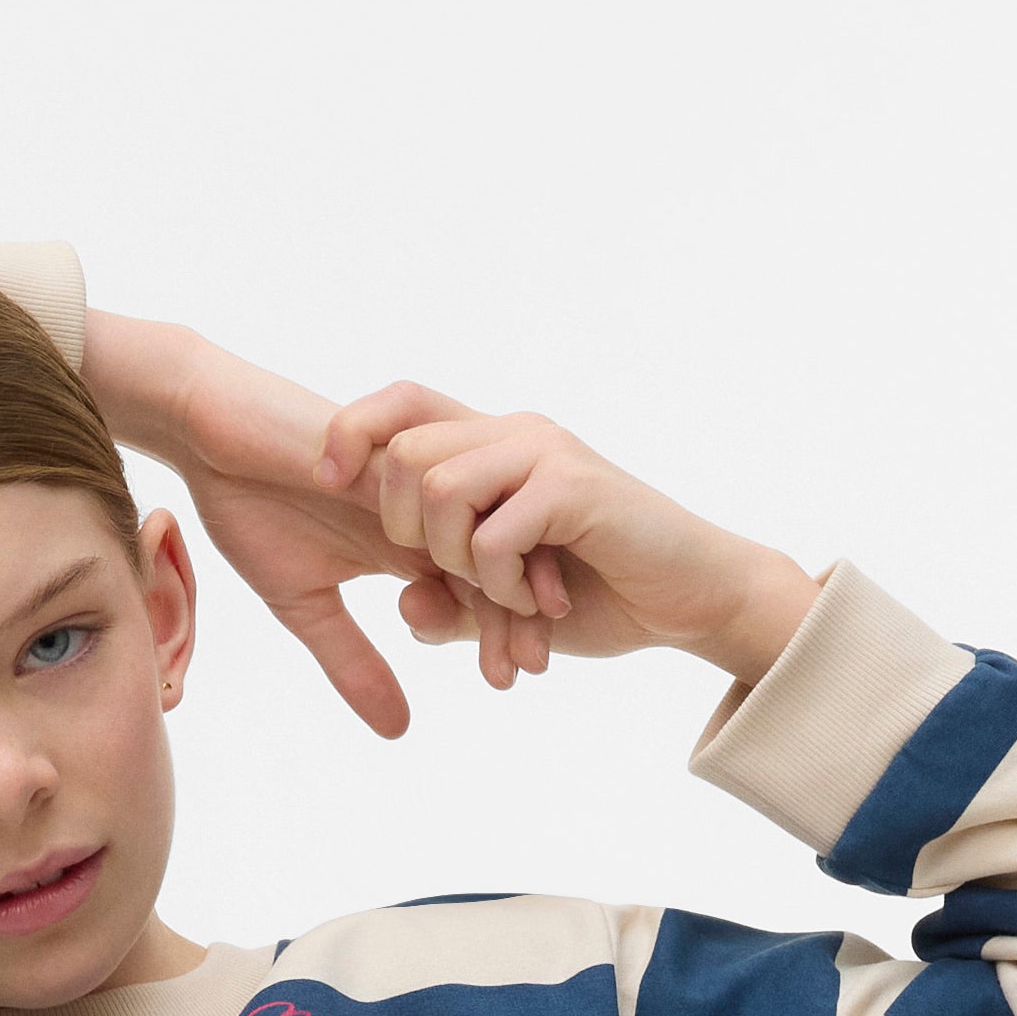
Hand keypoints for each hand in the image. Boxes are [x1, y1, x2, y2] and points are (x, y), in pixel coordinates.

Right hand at [81, 314, 812, 733]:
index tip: (516, 677)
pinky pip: (443, 495)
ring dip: (502, 587)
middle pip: (492, 560)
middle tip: (536, 668)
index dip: (496, 629)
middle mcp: (424, 503)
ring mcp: (413, 475)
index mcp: (407, 534)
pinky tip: (483, 575)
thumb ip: (355, 664)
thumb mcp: (304, 605)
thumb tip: (400, 733)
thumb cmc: (249, 504)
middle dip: (517, 617)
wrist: (211, 428)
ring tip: (524, 636)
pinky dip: (465, 536)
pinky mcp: (393, 451)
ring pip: (478, 530)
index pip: (470, 586)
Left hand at [315, 386, 818, 695]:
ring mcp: (545, 453)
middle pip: (403, 455)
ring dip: (458, 564)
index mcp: (490, 447)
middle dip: (406, 535)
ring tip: (504, 597)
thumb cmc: (600, 598)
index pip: (398, 405)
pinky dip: (501, 586)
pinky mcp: (573, 486)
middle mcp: (514, 434)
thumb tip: (405, 609)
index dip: (350, 434)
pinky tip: (538, 605)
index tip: (328, 485)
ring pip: (439, 490)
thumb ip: (451, 606)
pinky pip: (493, 534)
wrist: (688, 600)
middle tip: (459, 580)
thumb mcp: (504, 610)